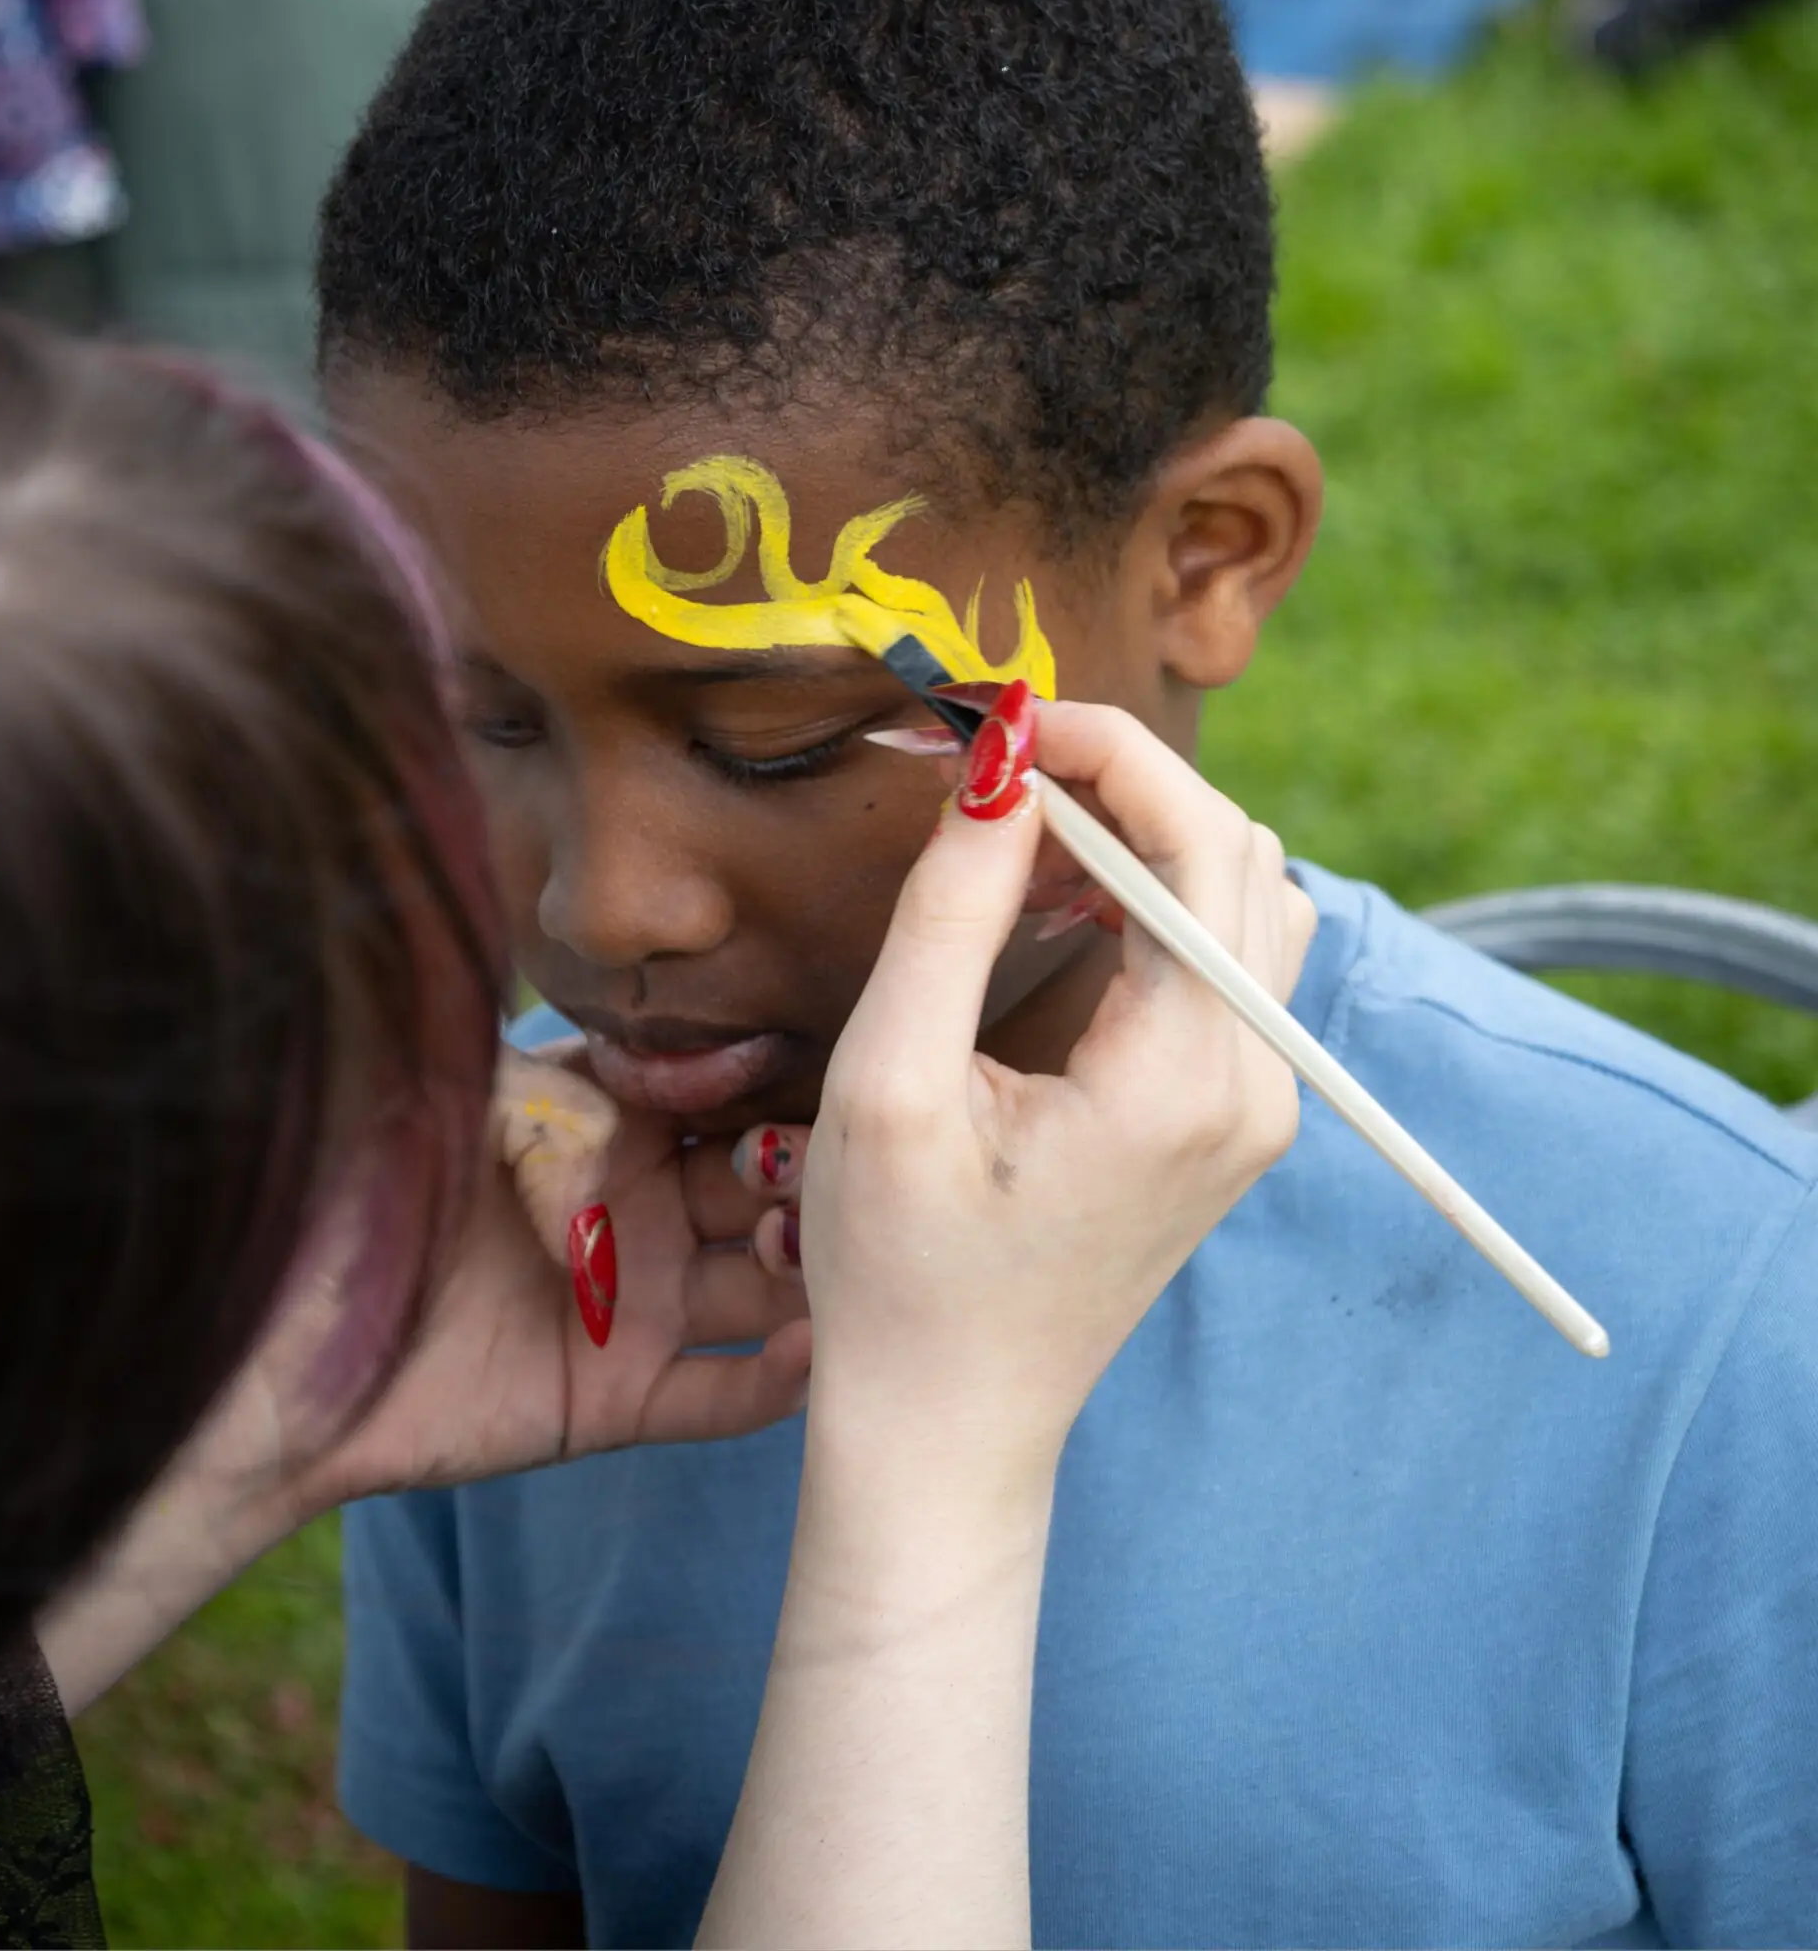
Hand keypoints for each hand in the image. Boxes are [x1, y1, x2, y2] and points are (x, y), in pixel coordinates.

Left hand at [309, 1044, 812, 1507]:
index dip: (777, 1079)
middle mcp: (637, 1205)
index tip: (836, 1067)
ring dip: (814, 1269)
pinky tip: (814, 1347)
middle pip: (761, 1181)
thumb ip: (566, 1051)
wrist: (274, 1345)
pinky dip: (781, 1378)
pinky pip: (725, 1393)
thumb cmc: (357, 1189)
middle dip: (811, 1170)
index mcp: (607, 1118)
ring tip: (853, 1254)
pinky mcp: (620, 1398)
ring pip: (764, 1283)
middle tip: (854, 1166)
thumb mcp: (460, 1090)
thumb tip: (663, 1011)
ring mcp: (636, 1303)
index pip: (724, 1088)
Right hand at [765, 698, 1310, 1504]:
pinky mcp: (1229, 1117)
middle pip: (1239, 852)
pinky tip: (1047, 917)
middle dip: (1121, 783)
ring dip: (1140, 842)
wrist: (948, 1430)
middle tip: (992, 779)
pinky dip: (1147, 902)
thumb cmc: (897, 1275)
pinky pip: (1222, 960)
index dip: (1107, 748)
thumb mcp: (891, 1081)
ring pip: (1244, 896)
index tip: (999, 719)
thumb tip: (999, 759)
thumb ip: (952, 910)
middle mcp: (1254, 1084)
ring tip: (1014, 859)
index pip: (1201, 840)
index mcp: (1185, 1077)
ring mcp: (1256, 1105)